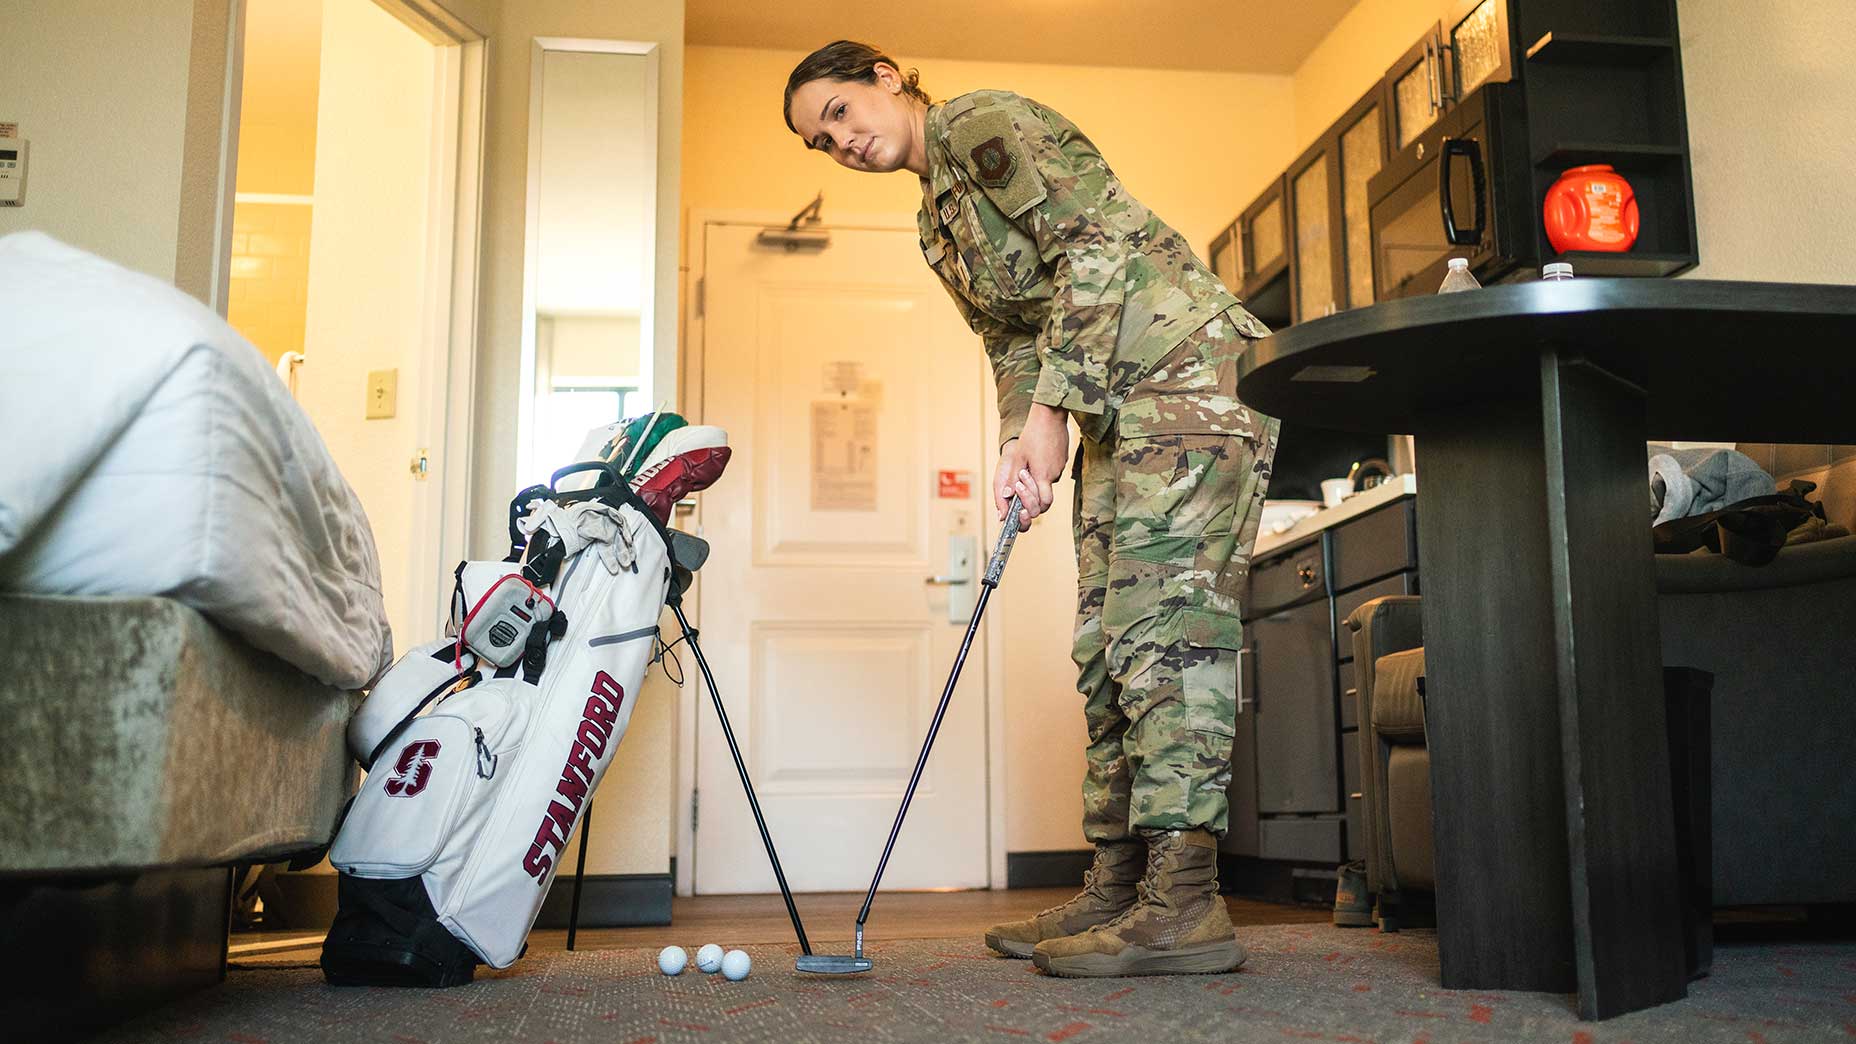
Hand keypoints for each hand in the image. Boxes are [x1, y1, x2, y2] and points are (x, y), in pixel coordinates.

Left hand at [995, 403, 1068, 529]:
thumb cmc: (1033, 434)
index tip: (1020, 501)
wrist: (1050, 415)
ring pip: (1047, 483)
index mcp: (1043, 476)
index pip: (1042, 503)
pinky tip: (1035, 458)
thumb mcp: (1018, 457)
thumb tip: (1007, 495)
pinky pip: (1052, 472)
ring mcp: (1059, 467)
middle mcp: (1054, 475)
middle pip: (1045, 497)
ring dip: (1036, 481)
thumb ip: (1012, 478)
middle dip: (1033, 498)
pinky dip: (1042, 471)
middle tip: (1020, 489)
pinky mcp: (1061, 460)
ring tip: (1024, 468)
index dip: (1032, 506)